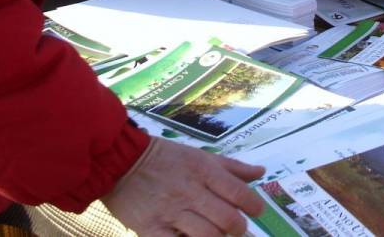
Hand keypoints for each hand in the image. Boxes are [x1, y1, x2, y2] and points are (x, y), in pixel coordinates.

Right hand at [103, 137, 263, 236]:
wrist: (122, 162)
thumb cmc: (167, 159)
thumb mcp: (201, 155)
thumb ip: (232, 167)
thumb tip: (261, 172)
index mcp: (204, 170)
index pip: (239, 193)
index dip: (254, 206)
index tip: (257, 211)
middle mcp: (190, 191)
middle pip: (227, 218)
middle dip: (239, 228)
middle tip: (237, 228)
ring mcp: (170, 212)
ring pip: (207, 235)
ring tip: (218, 235)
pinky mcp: (150, 229)